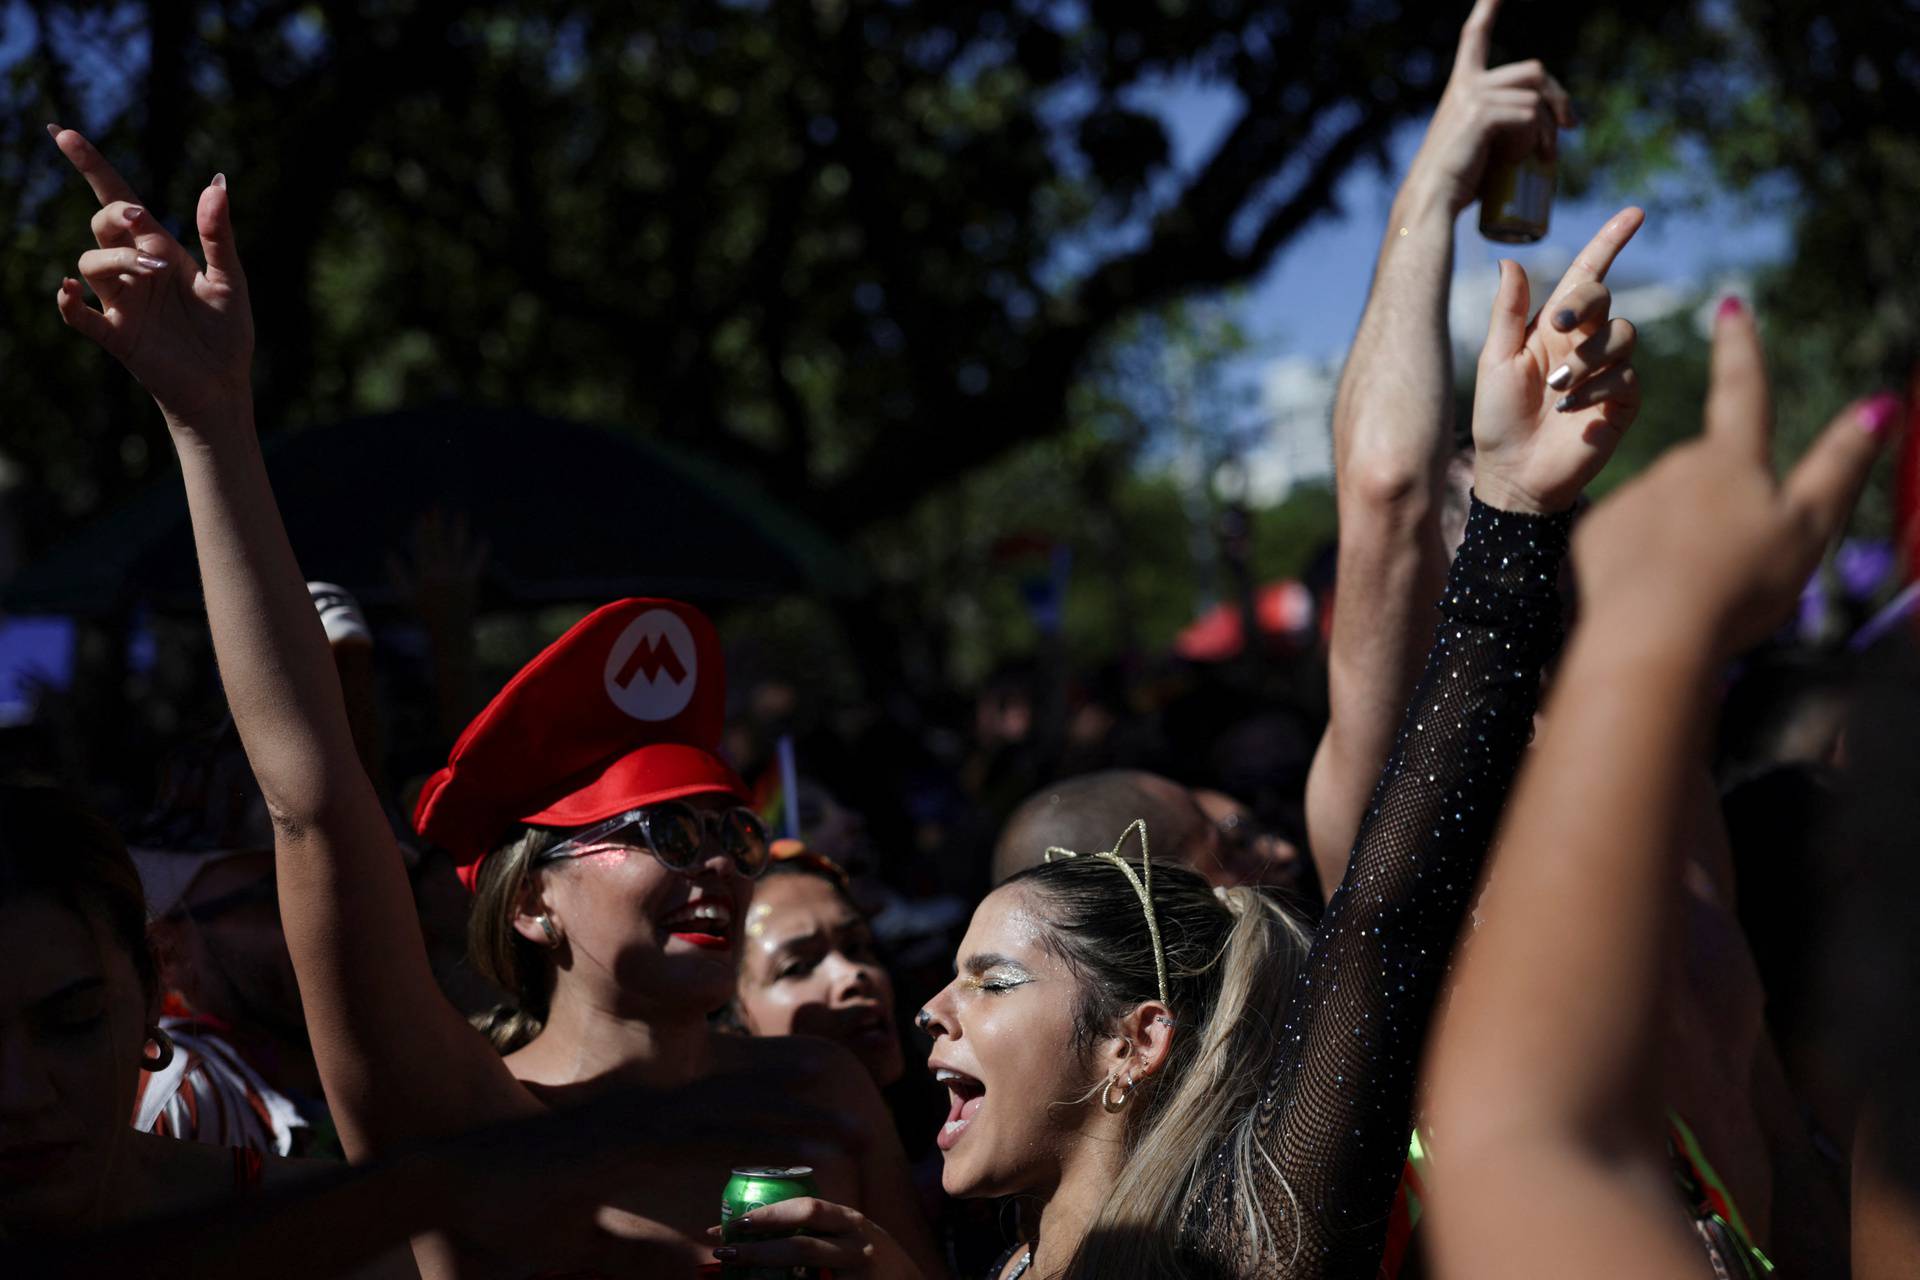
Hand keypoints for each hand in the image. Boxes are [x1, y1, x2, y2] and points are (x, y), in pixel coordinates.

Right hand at [48, 126, 253, 425]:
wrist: (224, 385)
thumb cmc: (225, 331)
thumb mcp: (229, 278)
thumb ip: (219, 233)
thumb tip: (218, 180)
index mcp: (158, 249)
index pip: (118, 198)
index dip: (90, 165)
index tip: (62, 132)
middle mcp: (133, 271)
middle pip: (102, 225)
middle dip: (116, 216)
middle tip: (143, 218)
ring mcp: (121, 302)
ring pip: (91, 263)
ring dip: (118, 258)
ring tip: (157, 269)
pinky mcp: (117, 335)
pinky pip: (78, 314)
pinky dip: (67, 302)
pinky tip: (67, 289)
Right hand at [387, 508, 490, 630]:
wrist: (449, 634)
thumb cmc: (424, 617)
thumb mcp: (405, 597)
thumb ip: (396, 575)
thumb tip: (388, 554)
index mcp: (424, 576)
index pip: (423, 547)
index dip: (423, 530)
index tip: (423, 515)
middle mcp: (442, 574)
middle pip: (440, 543)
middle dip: (438, 524)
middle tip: (438, 507)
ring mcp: (458, 577)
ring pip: (458, 548)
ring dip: (459, 530)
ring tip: (461, 515)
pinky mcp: (472, 582)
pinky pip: (476, 563)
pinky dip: (480, 551)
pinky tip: (483, 538)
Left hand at [708, 1196, 923, 1278]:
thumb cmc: (870, 1256)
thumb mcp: (851, 1233)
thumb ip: (819, 1227)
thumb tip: (759, 1223)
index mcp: (850, 1221)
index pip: (806, 1209)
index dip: (767, 1214)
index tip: (732, 1222)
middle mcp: (856, 1246)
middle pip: (802, 1246)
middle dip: (760, 1247)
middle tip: (724, 1250)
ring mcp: (857, 1273)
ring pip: (805, 1275)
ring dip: (766, 1271)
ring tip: (735, 1270)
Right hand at [1403, 0, 1573, 216]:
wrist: (1432, 203)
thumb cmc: (1457, 186)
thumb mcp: (1483, 148)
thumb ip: (1504, 129)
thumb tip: (1550, 133)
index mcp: (1462, 87)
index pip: (1476, 36)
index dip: (1488, 8)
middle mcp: (1467, 84)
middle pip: (1533, 69)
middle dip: (1558, 97)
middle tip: (1569, 128)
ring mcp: (1473, 96)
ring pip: (1536, 96)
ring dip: (1549, 128)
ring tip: (1546, 160)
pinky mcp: (1481, 113)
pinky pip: (1528, 116)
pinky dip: (1537, 139)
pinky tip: (1529, 161)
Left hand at [1470, 207, 1644, 512]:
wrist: (1513, 475)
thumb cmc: (1498, 420)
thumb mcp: (1495, 361)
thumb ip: (1508, 313)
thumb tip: (1510, 260)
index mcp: (1554, 328)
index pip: (1589, 275)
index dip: (1611, 242)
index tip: (1634, 213)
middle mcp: (1586, 343)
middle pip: (1606, 299)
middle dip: (1585, 305)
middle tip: (1557, 327)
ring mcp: (1609, 371)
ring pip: (1622, 336)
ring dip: (1587, 359)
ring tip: (1557, 390)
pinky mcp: (1624, 401)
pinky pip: (1625, 377)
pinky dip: (1595, 390)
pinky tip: (1570, 412)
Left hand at [1573, 300, 1899, 659]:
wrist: (1651, 633)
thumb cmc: (1740, 585)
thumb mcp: (1809, 527)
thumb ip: (1840, 465)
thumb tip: (1880, 405)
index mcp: (1731, 459)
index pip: (1742, 390)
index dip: (1740, 348)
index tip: (1729, 304)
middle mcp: (1676, 464)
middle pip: (1707, 476)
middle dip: (1720, 510)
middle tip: (1734, 571)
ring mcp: (1633, 495)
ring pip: (1666, 512)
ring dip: (1681, 543)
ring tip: (1694, 591)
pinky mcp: (1596, 531)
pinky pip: (1627, 542)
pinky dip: (1643, 564)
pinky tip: (1651, 596)